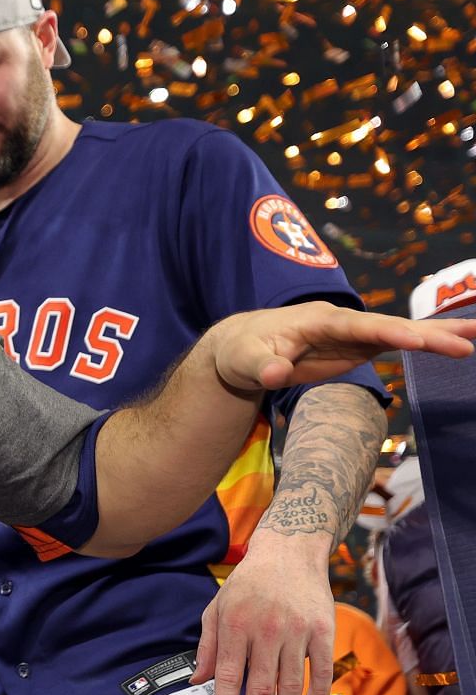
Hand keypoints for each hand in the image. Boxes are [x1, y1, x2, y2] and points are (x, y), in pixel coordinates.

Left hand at [193, 531, 334, 694]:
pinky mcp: (323, 630)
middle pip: (261, 688)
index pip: (228, 677)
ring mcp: (296, 631)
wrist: (288, 553)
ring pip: (291, 685)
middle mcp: (265, 631)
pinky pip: (322, 670)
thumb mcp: (217, 609)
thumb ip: (208, 647)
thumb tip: (197, 681)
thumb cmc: (247, 584)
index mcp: (234, 627)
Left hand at [209, 302, 475, 392]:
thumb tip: (276, 374)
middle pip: (389, 326)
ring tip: (474, 339)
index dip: (387, 332)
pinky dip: (425, 345)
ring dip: (437, 336)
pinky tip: (454, 347)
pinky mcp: (357, 346)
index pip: (357, 326)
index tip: (418, 340)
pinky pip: (396, 344)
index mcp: (317, 320)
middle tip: (468, 341)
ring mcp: (352, 333)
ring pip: (399, 332)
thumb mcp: (244, 361)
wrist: (241, 346)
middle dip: (426, 334)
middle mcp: (341, 322)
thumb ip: (263, 367)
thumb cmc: (242, 351)